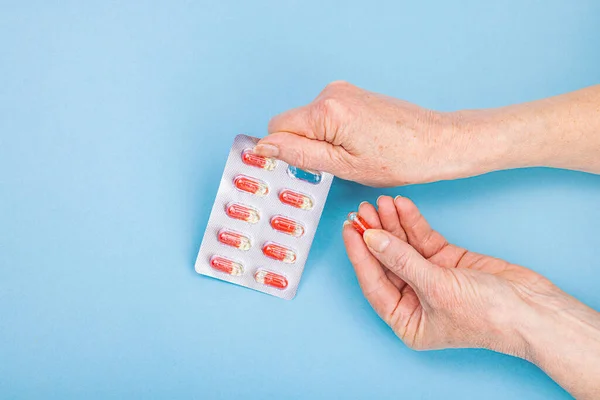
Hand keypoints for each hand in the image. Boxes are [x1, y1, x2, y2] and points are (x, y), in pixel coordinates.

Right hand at [255, 81, 466, 186]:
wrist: (437, 142)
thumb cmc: (398, 159)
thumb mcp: (342, 166)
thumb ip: (298, 154)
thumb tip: (264, 146)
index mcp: (326, 110)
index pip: (276, 128)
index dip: (283, 151)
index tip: (303, 167)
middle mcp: (331, 92)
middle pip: (291, 123)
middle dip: (303, 146)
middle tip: (335, 164)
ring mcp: (343, 90)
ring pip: (308, 121)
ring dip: (319, 141)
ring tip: (352, 154)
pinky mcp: (352, 94)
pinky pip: (325, 116)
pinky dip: (331, 133)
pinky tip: (357, 144)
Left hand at [342, 195, 558, 354]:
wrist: (533, 309)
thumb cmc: (487, 316)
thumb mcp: (436, 287)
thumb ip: (401, 260)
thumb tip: (370, 238)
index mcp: (407, 320)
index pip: (373, 283)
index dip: (359, 255)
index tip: (349, 229)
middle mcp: (415, 299)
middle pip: (386, 261)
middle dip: (375, 234)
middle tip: (362, 211)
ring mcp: (431, 278)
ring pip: (403, 247)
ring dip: (392, 224)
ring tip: (379, 203)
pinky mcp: (447, 261)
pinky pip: (423, 239)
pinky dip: (413, 223)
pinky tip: (401, 206)